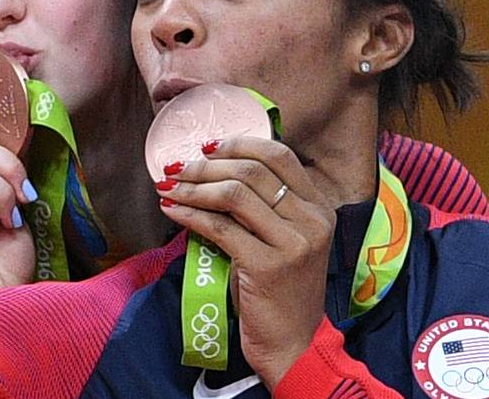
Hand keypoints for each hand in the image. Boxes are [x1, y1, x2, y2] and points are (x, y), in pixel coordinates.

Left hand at [155, 137, 334, 387]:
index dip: (239, 144)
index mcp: (319, 207)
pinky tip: (172, 210)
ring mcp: (294, 244)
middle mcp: (312, 221)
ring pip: (234, 195)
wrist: (292, 344)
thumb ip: (259, 206)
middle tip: (176, 168)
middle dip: (206, 166)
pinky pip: (220, 228)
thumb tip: (207, 169)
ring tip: (169, 187)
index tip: (205, 147)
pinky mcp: (269, 267)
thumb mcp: (278, 240)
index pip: (279, 155)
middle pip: (252, 171)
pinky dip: (189, 214)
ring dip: (193, 187)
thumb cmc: (278, 290)